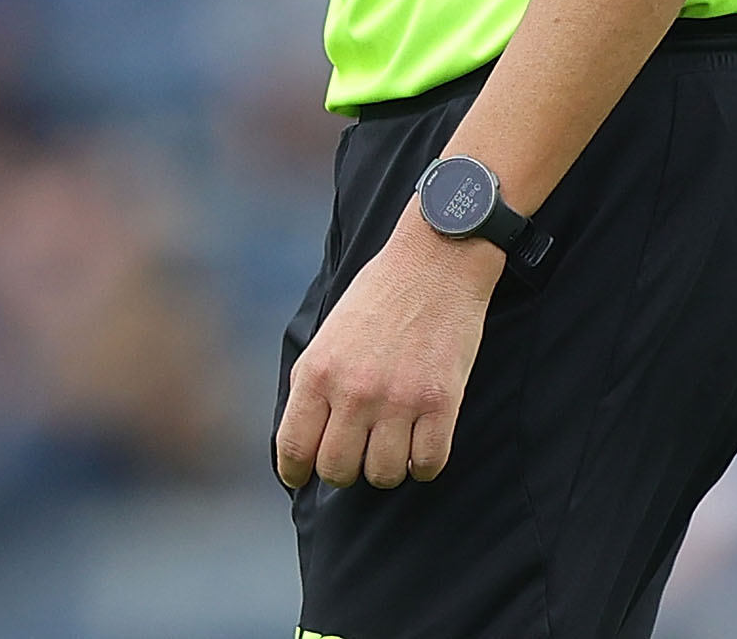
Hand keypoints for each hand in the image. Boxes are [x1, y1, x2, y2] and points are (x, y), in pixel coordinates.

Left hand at [276, 209, 503, 489]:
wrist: (435, 261)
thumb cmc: (379, 296)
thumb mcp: (328, 336)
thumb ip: (313, 387)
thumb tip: (303, 443)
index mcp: (318, 372)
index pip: (295, 450)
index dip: (296, 472)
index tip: (303, 475)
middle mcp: (354, 391)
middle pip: (338, 471)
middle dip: (345, 469)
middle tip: (358, 451)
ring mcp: (399, 399)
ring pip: (384, 475)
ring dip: (387, 466)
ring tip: (393, 443)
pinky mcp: (441, 402)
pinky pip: (428, 464)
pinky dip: (424, 463)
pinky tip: (422, 442)